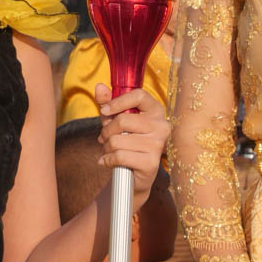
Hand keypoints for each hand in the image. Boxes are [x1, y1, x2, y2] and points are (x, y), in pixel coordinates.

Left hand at [96, 83, 169, 208]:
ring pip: (118, 140)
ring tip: (109, 151)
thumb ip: (108, 103)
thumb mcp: (116, 120)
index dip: (118, 101)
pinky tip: (108, 162)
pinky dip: (108, 160)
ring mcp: (158, 145)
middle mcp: (162, 126)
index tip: (105, 110)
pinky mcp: (151, 163)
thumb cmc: (126, 141)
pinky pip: (120, 156)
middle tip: (104, 138)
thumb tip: (99, 87)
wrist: (134, 174)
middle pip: (123, 120)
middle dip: (107, 131)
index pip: (139, 95)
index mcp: (156, 110)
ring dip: (107, 147)